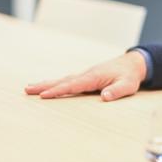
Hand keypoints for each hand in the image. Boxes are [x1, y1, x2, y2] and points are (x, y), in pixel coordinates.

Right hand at [24, 51, 146, 100]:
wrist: (133, 64)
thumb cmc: (130, 76)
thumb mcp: (128, 85)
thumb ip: (117, 91)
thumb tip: (104, 97)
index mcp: (94, 77)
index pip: (74, 85)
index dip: (59, 90)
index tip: (44, 95)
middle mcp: (87, 74)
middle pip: (63, 81)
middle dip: (45, 85)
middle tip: (27, 89)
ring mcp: (86, 75)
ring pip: (63, 80)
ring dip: (47, 84)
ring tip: (30, 88)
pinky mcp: (87, 77)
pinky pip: (68, 81)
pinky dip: (56, 83)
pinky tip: (48, 86)